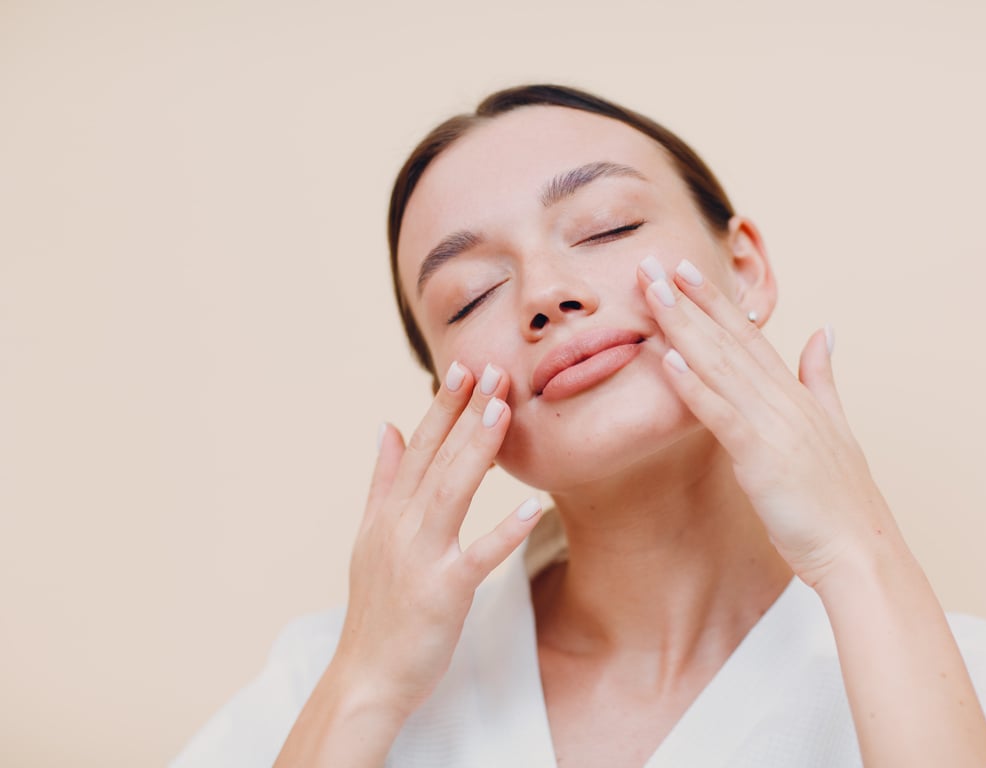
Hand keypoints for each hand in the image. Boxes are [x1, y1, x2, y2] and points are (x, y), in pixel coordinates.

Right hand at [331, 362, 541, 716]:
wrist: (366, 678)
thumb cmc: (377, 609)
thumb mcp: (370, 537)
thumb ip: (382, 481)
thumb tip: (387, 426)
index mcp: (388, 513)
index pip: (418, 447)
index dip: (441, 406)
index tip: (463, 367)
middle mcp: (400, 528)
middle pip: (436, 459)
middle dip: (464, 411)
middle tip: (491, 367)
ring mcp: (420, 558)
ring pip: (451, 492)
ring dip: (477, 449)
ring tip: (503, 410)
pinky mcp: (443, 592)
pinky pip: (478, 556)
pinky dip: (505, 530)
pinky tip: (533, 505)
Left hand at [638, 256, 897, 589]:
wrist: (861, 552)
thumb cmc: (841, 502)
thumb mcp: (836, 428)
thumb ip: (823, 378)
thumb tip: (824, 330)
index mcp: (796, 394)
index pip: (748, 335)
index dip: (715, 301)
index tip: (684, 270)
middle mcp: (784, 400)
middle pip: (729, 339)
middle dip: (689, 300)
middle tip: (652, 263)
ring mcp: (775, 426)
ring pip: (720, 365)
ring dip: (683, 327)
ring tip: (652, 293)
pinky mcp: (763, 457)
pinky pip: (721, 414)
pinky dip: (694, 386)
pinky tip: (667, 359)